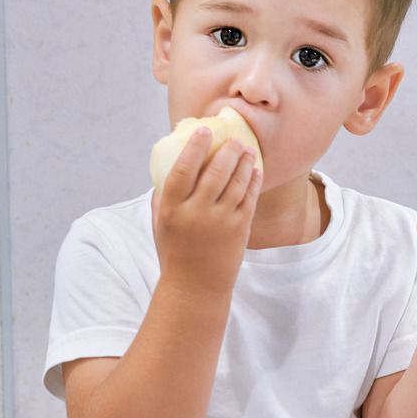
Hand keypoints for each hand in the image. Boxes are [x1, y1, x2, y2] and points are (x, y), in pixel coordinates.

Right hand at [151, 127, 261, 296]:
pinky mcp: (239, 229)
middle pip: (215, 172)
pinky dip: (253, 180)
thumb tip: (172, 163)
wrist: (195, 287)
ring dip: (243, 162)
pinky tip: (255, 170)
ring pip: (236, 182)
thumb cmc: (175, 251)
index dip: (194, 147)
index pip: (183, 170)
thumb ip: (164, 195)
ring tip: (247, 149)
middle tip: (234, 139)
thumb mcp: (161, 223)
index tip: (204, 130)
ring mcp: (220, 221)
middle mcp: (196, 213)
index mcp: (172, 209)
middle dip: (227, 150)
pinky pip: (249, 198)